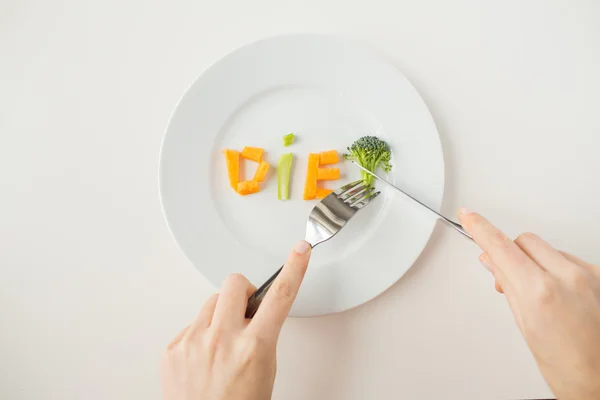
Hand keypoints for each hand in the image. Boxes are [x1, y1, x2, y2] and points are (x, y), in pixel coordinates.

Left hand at [160, 241, 311, 399]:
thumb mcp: (265, 371)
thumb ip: (262, 336)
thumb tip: (256, 314)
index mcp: (254, 347)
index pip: (280, 296)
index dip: (294, 268)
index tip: (300, 250)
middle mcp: (222, 340)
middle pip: (235, 284)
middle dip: (244, 292)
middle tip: (246, 310)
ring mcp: (194, 342)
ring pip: (211, 302)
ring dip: (221, 314)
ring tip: (223, 343)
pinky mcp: (173, 348)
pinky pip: (192, 324)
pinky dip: (201, 334)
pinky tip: (205, 356)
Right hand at [458, 209, 599, 399]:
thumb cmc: (568, 367)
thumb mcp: (526, 326)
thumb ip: (509, 286)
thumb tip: (494, 263)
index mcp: (540, 291)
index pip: (501, 247)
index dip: (480, 228)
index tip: (469, 216)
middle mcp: (568, 277)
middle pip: (525, 241)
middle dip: (511, 253)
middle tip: (506, 276)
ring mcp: (589, 275)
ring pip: (548, 249)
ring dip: (536, 262)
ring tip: (539, 293)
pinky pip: (569, 259)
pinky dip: (557, 270)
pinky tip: (559, 293)